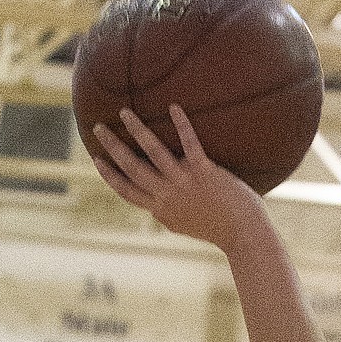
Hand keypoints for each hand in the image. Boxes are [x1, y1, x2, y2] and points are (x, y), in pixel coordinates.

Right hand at [91, 105, 262, 247]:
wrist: (244, 235)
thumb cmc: (219, 229)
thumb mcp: (185, 226)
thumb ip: (168, 214)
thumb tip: (155, 209)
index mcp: (161, 210)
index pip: (127, 191)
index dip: (109, 175)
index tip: (97, 159)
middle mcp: (167, 196)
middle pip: (131, 168)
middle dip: (112, 146)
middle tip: (98, 127)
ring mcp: (184, 183)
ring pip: (153, 152)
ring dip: (136, 129)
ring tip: (124, 112)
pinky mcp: (204, 172)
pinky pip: (189, 143)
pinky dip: (182, 124)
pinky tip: (174, 106)